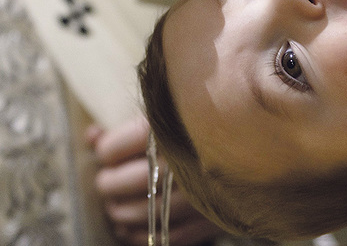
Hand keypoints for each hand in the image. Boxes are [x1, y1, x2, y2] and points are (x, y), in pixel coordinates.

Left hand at [86, 116, 223, 245]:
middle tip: (105, 183)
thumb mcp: (166, 112)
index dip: (105, 152)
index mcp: (167, 128)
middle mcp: (182, 161)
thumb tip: (91, 136)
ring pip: (144, 212)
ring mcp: (199, 192)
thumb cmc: (201, 121)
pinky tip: (129, 231)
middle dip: (108, 184)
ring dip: (120, 213)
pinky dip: (143, 236)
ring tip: (114, 208)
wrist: (256, 136)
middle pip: (126, 181)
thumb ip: (126, 125)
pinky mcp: (212, 215)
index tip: (105, 152)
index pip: (115, 148)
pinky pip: (170, 236)